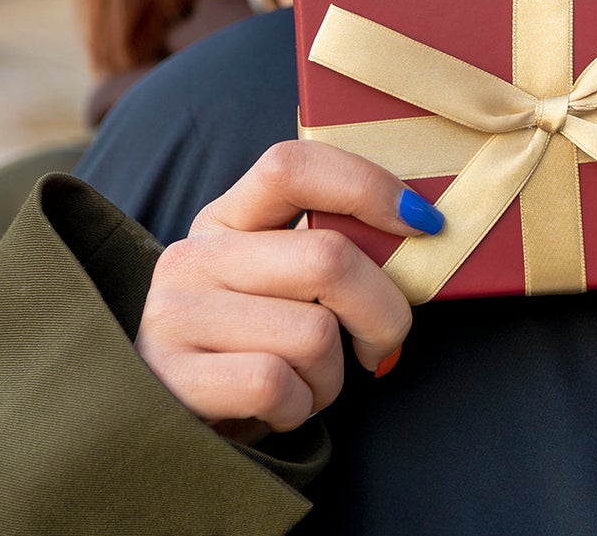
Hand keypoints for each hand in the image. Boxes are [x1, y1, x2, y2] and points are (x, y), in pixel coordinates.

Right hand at [134, 141, 436, 442]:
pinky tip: (279, 408)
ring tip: (306, 383)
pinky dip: (300, 408)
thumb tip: (420, 232)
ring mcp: (175, 316)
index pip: (294, 167)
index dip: (369, 187)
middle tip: (382, 344)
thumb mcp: (277, 287)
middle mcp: (193, 257)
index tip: (423, 223)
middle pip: (328, 259)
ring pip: (314, 334)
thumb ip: (326, 254)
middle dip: (384, 312)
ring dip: (333, 376)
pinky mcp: (173, 378)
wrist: (174, 428)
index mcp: (226, 220)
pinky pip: (277, 385)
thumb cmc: (253, 352)